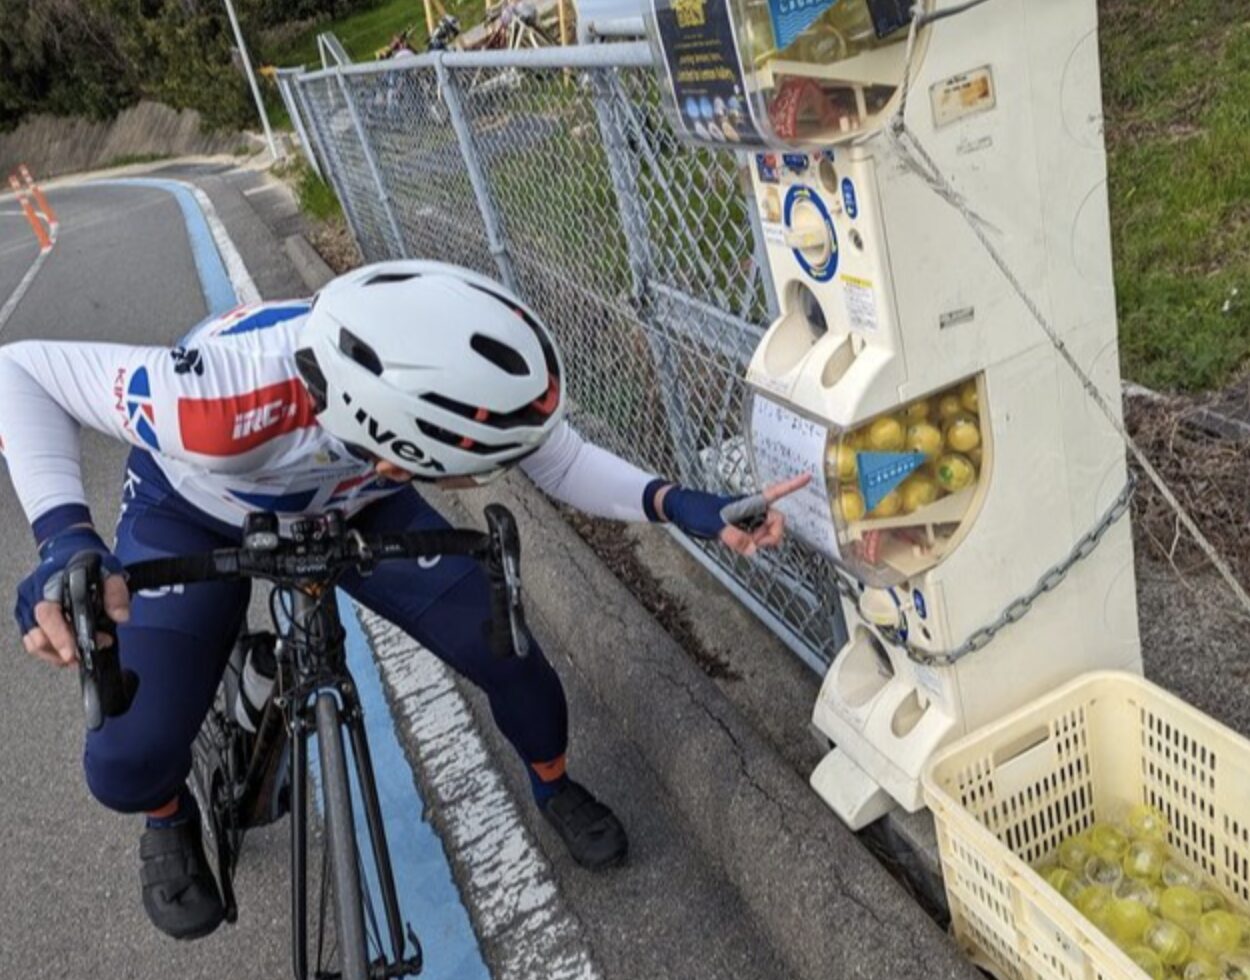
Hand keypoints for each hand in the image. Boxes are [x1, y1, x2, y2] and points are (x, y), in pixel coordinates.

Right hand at [15, 529, 129, 667]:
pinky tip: (69, 647)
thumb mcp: (109, 569)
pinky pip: (34, 641)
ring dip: (58, 653)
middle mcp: (33, 596)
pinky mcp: (28, 617)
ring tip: (82, 649)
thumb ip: (116, 592)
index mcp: (50, 583)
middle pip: (38, 635)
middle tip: (88, 650)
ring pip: (34, 643)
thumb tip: (120, 616)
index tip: (73, 652)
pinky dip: (52, 650)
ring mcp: (27, 607)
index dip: (60, 636)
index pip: (49, 614)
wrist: (69, 550)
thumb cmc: (86, 560)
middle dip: (63, 650)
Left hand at [648, 472, 812, 555]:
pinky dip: (752, 545)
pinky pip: (755, 540)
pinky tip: (738, 546)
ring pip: (767, 534)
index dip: (793, 485)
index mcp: (749, 502)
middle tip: (756, 543)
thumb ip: (733, 537)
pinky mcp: (741, 530)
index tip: (808, 476)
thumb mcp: (714, 523)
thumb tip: (752, 550)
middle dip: (772, 536)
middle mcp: (752, 510)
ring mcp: (747, 521)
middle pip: (777, 523)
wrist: (682, 512)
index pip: (775, 492)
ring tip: (742, 544)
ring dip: (761, 543)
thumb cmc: (697, 510)